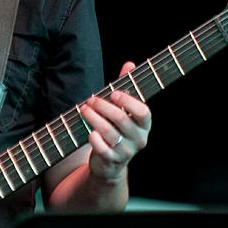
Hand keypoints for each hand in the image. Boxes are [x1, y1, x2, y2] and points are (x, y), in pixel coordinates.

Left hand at [80, 61, 151, 182]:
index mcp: (144, 125)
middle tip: (90, 99)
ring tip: (83, 109)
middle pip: (121, 119)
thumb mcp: (123, 111)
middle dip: (103, 107)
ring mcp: (126, 151)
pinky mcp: (112, 161)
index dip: (128, 101)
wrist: (110, 164)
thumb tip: (129, 64)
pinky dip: (94, 139)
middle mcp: (139, 139)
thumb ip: (127, 88)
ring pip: (109, 132)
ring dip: (93, 118)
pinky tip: (89, 132)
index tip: (113, 93)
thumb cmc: (117, 131)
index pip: (143, 112)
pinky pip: (102, 148)